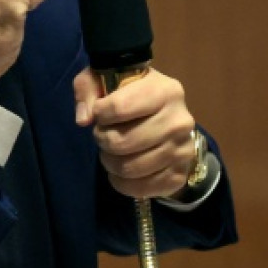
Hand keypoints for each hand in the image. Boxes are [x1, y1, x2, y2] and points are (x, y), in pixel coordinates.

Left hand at [72, 68, 198, 199]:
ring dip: (110, 162)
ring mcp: (183, 150)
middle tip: (103, 135)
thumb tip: (84, 119)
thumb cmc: (132, 95)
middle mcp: (180, 120)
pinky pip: (141, 188)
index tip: (99, 113)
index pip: (119, 107)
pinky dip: (123, 183)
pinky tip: (121, 171)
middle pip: (123, 142)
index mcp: (165, 90)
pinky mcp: (180, 174)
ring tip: (111, 152)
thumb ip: (88, 89)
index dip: (100, 114)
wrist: (165, 117)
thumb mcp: (105, 79)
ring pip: (130, 168)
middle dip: (103, 140)